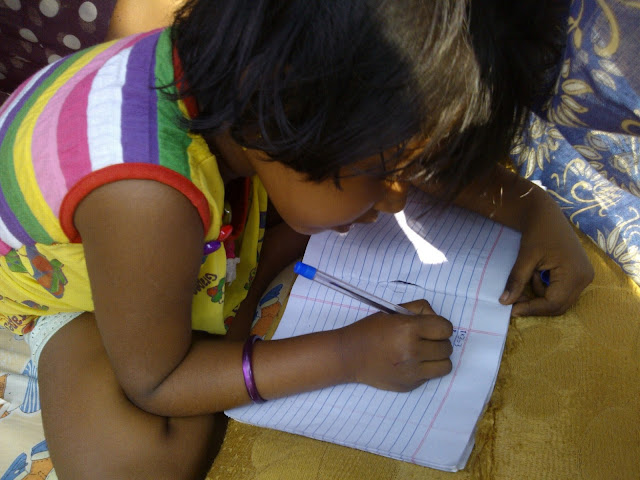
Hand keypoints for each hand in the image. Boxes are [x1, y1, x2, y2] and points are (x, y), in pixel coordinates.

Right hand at [338, 300, 452, 391]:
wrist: (349, 356)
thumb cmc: (370, 331)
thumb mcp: (392, 312)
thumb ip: (418, 310)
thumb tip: (436, 319)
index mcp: (409, 329)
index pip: (445, 328)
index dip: (441, 326)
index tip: (432, 327)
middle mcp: (413, 351)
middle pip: (447, 347)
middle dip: (439, 341)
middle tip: (425, 340)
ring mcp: (412, 371)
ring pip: (445, 365)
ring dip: (438, 358)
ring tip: (424, 353)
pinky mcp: (410, 384)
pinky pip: (431, 376)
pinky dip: (425, 369)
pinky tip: (411, 363)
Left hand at [499, 192, 593, 315]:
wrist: (546, 214)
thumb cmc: (537, 232)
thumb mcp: (525, 257)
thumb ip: (517, 281)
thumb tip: (505, 303)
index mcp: (575, 274)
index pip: (553, 304)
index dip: (532, 309)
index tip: (511, 310)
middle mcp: (584, 278)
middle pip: (558, 306)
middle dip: (536, 304)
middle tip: (514, 299)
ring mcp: (584, 276)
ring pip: (559, 300)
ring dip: (540, 294)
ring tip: (530, 272)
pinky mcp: (579, 274)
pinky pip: (561, 291)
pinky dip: (546, 288)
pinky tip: (538, 272)